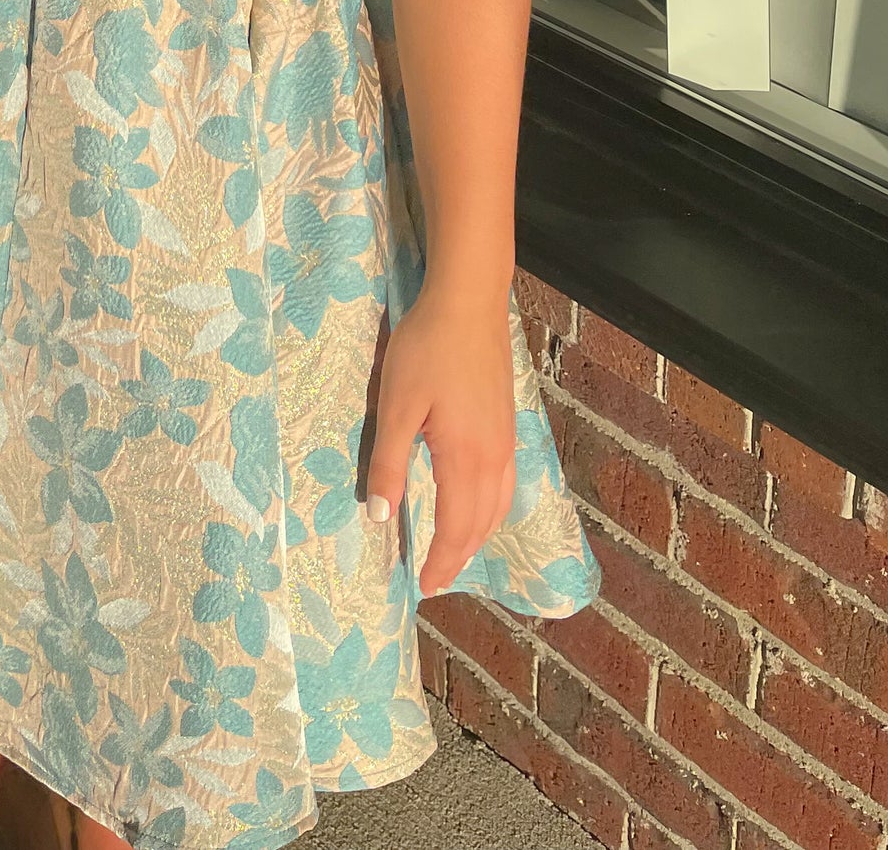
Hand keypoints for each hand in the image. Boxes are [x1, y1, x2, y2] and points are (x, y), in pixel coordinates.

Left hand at [363, 283, 517, 596]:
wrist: (468, 302)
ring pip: (498, 507)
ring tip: (454, 551)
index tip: (423, 585)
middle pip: (481, 525)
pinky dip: (492, 509)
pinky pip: (506, 484)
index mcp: (465, 459)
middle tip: (435, 578)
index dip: (441, 561)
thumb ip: (388, 462)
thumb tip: (379, 516)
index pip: (456, 529)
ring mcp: (506, 439)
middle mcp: (494, 457)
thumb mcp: (396, 405)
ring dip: (477, 536)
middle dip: (459, 557)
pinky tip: (478, 503)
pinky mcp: (507, 422)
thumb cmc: (426, 349)